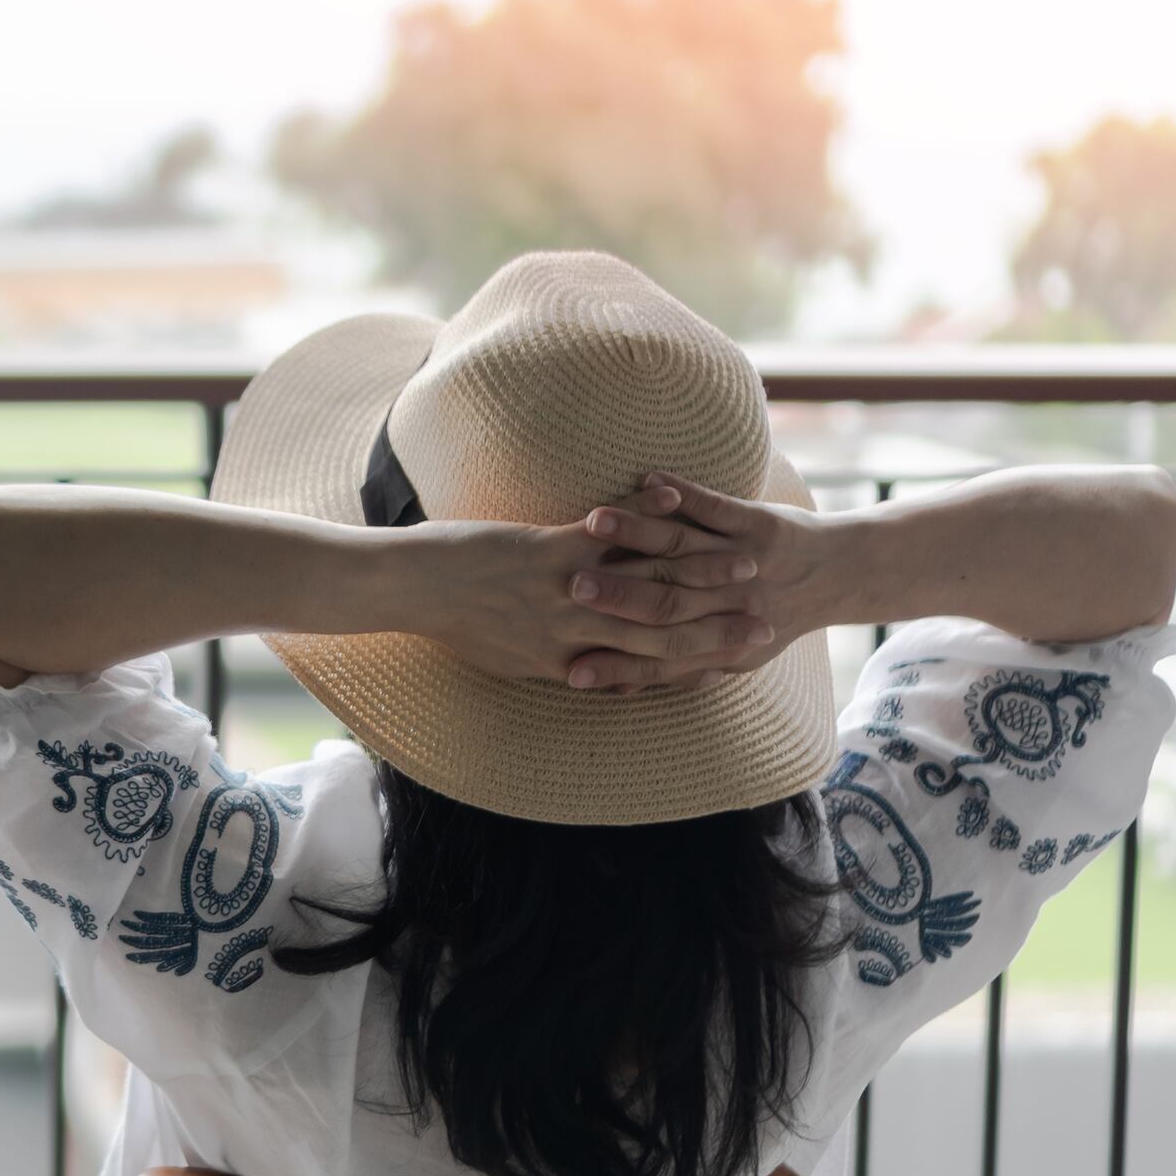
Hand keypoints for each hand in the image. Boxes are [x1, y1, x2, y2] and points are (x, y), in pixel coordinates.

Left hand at [415, 484, 773, 686]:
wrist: (406, 591)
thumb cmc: (447, 621)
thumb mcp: (503, 657)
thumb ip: (548, 659)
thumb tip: (576, 664)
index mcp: (562, 664)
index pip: (643, 669)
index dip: (693, 666)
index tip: (733, 663)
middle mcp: (570, 636)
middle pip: (662, 636)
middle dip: (719, 630)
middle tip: (769, 622)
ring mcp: (562, 595)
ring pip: (648, 590)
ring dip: (702, 575)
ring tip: (747, 564)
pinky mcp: (548, 552)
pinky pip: (611, 540)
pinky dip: (647, 523)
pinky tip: (679, 505)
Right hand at [559, 472, 836, 690]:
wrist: (841, 576)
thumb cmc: (770, 618)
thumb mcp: (731, 657)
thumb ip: (675, 670)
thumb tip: (618, 690)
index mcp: (722, 646)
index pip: (658, 658)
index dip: (613, 664)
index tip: (568, 666)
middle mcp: (733, 607)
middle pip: (665, 603)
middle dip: (616, 594)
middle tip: (568, 588)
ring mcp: (746, 562)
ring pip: (684, 549)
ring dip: (639, 532)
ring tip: (595, 522)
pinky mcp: (759, 525)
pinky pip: (716, 506)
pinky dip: (684, 493)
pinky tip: (650, 479)